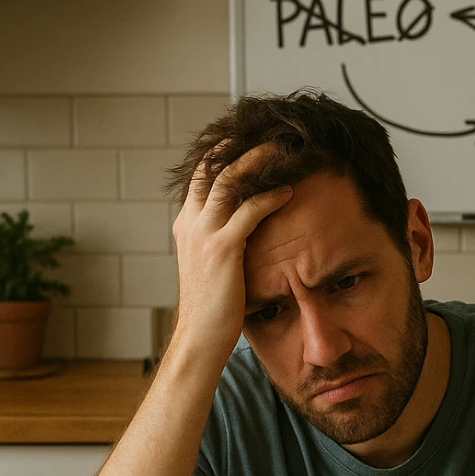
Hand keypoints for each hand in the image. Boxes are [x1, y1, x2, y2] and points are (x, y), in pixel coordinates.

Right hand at [170, 145, 292, 364]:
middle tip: (270, 137)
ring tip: (282, 152)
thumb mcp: (210, 266)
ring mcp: (203, 234)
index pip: (200, 175)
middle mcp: (190, 224)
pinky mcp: (222, 249)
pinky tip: (288, 192)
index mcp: (186, 225)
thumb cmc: (212, 307)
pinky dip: (270, 196)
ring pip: (229, 180)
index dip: (222, 154)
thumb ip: (219, 241)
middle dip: (240, 146)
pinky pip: (249, 210)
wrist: (200, 337)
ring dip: (257, 161)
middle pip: (212, 168)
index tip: (248, 142)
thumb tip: (243, 227)